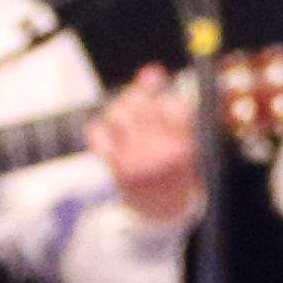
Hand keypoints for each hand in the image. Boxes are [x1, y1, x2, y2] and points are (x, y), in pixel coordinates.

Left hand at [89, 68, 205, 225]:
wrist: (165, 212)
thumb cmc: (178, 168)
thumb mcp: (186, 140)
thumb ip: (170, 106)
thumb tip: (150, 70)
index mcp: (185, 145)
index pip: (174, 104)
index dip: (165, 96)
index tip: (163, 102)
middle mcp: (161, 151)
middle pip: (140, 103)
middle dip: (137, 96)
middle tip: (139, 104)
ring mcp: (136, 160)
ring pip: (117, 114)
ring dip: (118, 110)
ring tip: (127, 121)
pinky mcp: (115, 168)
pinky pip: (97, 134)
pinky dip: (99, 129)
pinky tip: (110, 136)